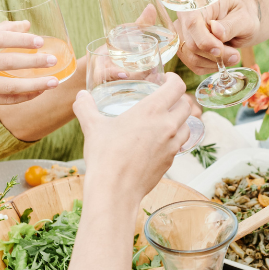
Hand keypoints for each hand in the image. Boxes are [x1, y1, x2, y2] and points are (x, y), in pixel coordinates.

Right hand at [0, 21, 59, 108]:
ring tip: (54, 81)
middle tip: (53, 60)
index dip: (20, 40)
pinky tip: (39, 92)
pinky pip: (4, 101)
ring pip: (8, 87)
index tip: (40, 41)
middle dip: (33, 62)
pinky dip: (24, 97)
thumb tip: (27, 24)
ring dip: (34, 85)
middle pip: (6, 63)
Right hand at [73, 73, 191, 191]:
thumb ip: (86, 108)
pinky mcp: (171, 160)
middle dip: (178, 98)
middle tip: (166, 98)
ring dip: (181, 119)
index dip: (175, 79)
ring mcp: (172, 145)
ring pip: (187, 125)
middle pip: (186, 105)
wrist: (115, 190)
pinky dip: (176, 138)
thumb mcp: (92, 127)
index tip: (167, 79)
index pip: (177, 87)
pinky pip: (180, 144)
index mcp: (151, 111)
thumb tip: (80, 96)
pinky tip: (161, 140)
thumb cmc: (105, 156)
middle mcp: (167, 125)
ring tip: (167, 118)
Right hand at [175, 0, 260, 74]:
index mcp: (197, 3)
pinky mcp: (185, 50)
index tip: (220, 50)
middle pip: (191, 44)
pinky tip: (223, 59)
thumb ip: (230, 25)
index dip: (204, 40)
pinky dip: (212, 66)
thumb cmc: (242, 15)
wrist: (240, 20)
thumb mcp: (243, 17)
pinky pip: (195, 65)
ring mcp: (182, 35)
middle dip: (214, 55)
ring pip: (192, 58)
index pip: (192, 23)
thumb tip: (216, 31)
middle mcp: (184, 18)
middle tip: (235, 55)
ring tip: (233, 56)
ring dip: (215, 62)